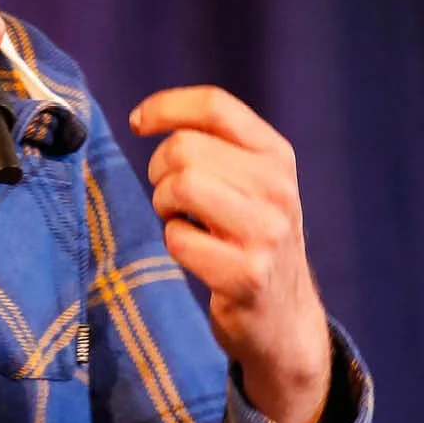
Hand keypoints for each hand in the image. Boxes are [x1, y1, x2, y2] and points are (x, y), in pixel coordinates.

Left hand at [131, 87, 331, 422]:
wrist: (284, 317)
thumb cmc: (250, 237)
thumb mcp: (250, 182)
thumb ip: (212, 144)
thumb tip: (144, 117)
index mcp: (277, 156)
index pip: (215, 105)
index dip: (166, 107)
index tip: (139, 123)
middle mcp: (278, 188)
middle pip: (184, 147)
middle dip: (160, 171)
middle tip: (173, 199)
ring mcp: (267, 233)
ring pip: (181, 186)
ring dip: (165, 206)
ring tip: (183, 222)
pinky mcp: (247, 275)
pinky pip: (179, 239)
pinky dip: (174, 244)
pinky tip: (197, 255)